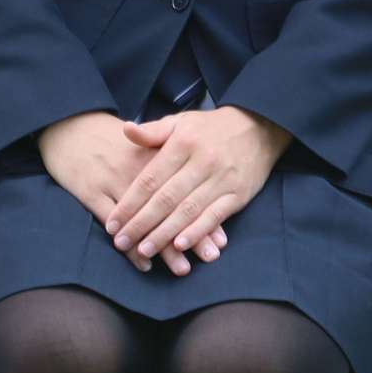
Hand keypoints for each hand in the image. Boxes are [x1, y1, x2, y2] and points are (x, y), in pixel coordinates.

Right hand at [38, 111, 213, 275]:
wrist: (69, 125)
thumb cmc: (111, 138)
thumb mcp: (144, 139)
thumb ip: (171, 159)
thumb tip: (201, 183)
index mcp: (151, 154)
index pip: (183, 189)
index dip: (202, 213)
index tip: (220, 238)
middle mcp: (135, 169)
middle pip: (168, 205)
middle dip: (190, 233)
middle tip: (210, 257)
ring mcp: (112, 180)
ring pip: (144, 219)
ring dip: (164, 245)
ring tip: (183, 268)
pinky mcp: (91, 191)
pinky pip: (114, 223)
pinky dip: (129, 246)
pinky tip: (143, 262)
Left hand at [108, 107, 290, 266]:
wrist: (258, 127)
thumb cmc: (210, 128)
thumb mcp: (180, 122)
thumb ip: (153, 131)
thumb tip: (126, 130)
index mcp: (182, 143)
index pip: (151, 177)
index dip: (130, 201)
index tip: (113, 222)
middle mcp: (201, 161)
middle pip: (166, 198)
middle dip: (141, 223)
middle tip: (121, 242)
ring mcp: (221, 179)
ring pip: (188, 210)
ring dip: (165, 233)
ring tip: (144, 250)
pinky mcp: (238, 195)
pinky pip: (215, 216)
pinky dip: (198, 231)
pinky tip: (181, 245)